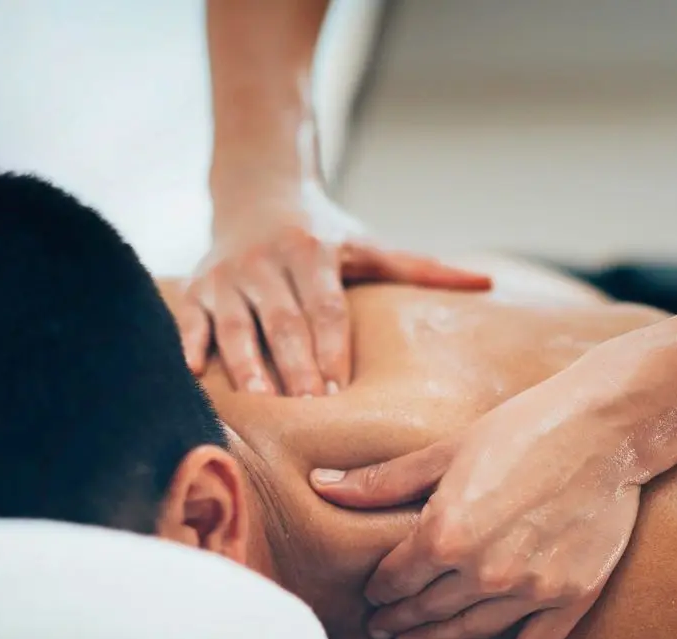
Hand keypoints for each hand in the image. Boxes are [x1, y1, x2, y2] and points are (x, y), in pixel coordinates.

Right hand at [181, 180, 490, 391]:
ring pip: (236, 325)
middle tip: (305, 409)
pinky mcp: (196, 287)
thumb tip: (487, 282)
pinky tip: (194, 375)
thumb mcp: (369, 245)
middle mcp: (266, 263)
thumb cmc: (323, 234)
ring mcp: (227, 276)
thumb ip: (422, 268)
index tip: (339, 387)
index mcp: (312, 253)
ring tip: (259, 403)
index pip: (325, 306)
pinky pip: (189, 319)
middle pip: (283, 321)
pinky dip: (189, 345)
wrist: (257, 191)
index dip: (331, 345)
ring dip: (245, 364)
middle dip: (294, 365)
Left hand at [309, 350, 645, 638]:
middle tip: (382, 629)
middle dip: (399, 619)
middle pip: (426, 609)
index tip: (372, 594)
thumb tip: (321, 483)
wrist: (605, 429)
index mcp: (446, 532)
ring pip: (468, 631)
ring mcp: (529, 589)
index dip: (379, 588)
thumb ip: (383, 481)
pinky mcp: (570, 597)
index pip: (396, 577)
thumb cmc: (522, 428)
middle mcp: (484, 570)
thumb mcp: (447, 450)